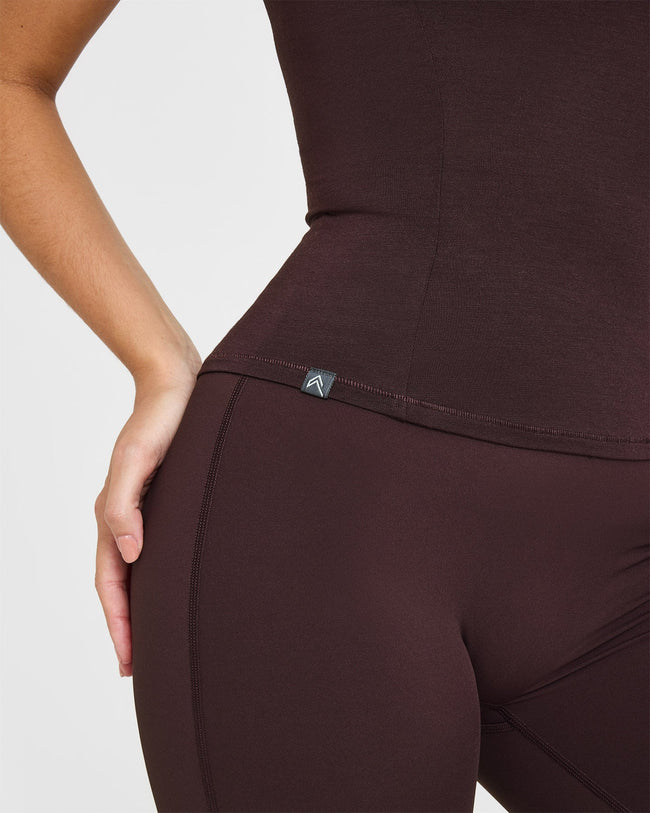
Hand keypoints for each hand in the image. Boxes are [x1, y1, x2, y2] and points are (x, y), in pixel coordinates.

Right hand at [94, 365, 198, 677]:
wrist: (180, 385)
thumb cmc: (161, 419)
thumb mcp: (137, 461)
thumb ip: (124, 504)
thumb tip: (129, 552)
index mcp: (115, 514)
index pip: (111, 583)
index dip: (119, 624)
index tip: (128, 663)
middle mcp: (130, 518)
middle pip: (122, 585)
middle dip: (128, 627)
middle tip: (139, 667)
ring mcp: (149, 511)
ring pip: (140, 572)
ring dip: (143, 607)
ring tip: (156, 641)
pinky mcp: (171, 502)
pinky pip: (161, 551)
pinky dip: (161, 579)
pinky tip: (178, 589)